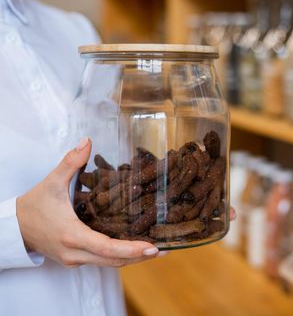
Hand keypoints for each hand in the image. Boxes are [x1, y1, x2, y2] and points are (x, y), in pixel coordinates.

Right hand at [17, 138, 160, 267]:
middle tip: (164, 249)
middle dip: (140, 257)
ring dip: (132, 259)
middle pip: (113, 261)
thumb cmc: (33, 206)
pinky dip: (120, 257)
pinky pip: (102, 261)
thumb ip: (71, 162)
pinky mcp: (75, 260)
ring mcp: (75, 260)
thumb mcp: (52, 182)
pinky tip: (135, 248)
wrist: (13, 228)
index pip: (106, 248)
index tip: (152, 248)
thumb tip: (87, 142)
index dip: (130, 249)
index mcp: (72, 235)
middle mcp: (75, 253)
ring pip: (109, 264)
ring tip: (156, 250)